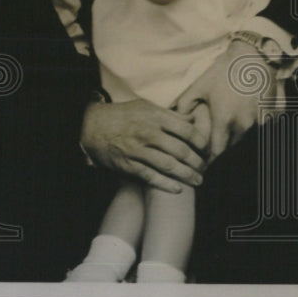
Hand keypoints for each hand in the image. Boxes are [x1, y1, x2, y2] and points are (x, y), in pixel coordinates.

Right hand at [80, 99, 207, 191]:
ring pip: (168, 166)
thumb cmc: (123, 115)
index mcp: (156, 117)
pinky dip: (166, 184)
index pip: (187, 131)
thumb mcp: (147, 107)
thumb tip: (193, 120)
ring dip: (186, 175)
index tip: (206, 149)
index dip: (200, 142)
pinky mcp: (128, 165)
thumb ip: (170, 115)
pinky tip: (178, 189)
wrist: (91, 125)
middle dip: (196, 162)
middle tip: (204, 167)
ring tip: (197, 180)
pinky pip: (150, 177)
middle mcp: (148, 133)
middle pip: (181, 150)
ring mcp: (138, 150)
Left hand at [173, 40, 274, 163]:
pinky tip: (243, 116)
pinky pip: (256, 129)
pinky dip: (249, 128)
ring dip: (235, 137)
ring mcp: (258, 121)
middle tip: (213, 141)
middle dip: (221, 147)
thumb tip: (176, 120)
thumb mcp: (200, 85)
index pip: (216, 153)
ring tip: (227, 127)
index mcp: (224, 120)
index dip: (209, 157)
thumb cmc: (224, 71)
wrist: (253, 56)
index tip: (203, 156)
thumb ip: (184, 105)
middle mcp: (242, 125)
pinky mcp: (269, 116)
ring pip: (243, 139)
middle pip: (230, 147)